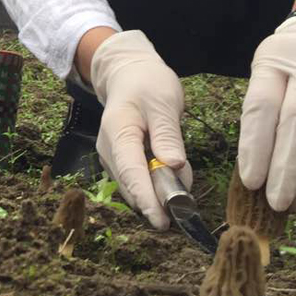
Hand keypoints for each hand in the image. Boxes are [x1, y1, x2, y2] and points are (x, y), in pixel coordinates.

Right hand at [90, 30, 191, 228]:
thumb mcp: (163, 103)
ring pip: (134, 186)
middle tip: (187, 209)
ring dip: (159, 193)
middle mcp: (108, 148)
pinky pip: (137, 180)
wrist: (128, 74)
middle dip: (157, 201)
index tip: (162, 221)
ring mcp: (111, 156)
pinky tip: (173, 175)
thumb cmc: (147, 84)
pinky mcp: (119, 160)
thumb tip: (174, 167)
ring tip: (184, 183)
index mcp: (118, 131)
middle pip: (131, 184)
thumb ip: (168, 135)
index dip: (146, 198)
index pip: (131, 171)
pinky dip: (156, 184)